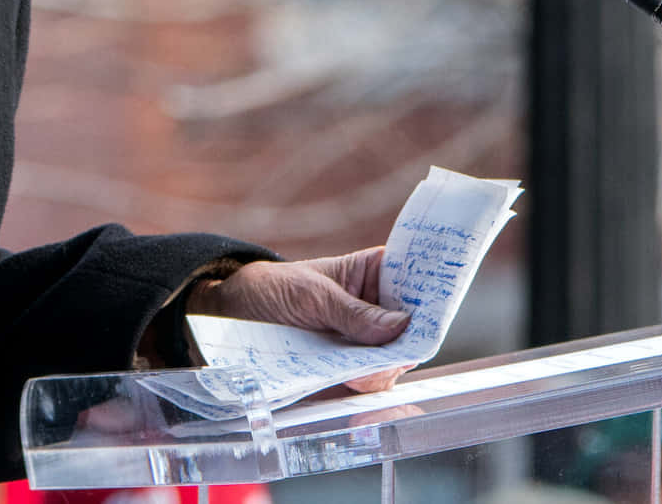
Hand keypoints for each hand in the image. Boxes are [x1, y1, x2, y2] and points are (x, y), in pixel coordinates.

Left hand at [187, 247, 408, 391]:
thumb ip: (353, 312)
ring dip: (381, 370)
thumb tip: (401, 327)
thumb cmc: (272, 288)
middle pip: (412, 331)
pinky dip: (364, 387)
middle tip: (385, 357)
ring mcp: (364, 343)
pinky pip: (368, 384)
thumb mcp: (310, 293)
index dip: (431, 299)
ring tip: (357, 373)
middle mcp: (377, 310)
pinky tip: (353, 385)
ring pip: (393, 362)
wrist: (229, 316)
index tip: (429, 316)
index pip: (418, 283)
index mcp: (375, 275)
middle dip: (404, 346)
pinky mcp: (346, 371)